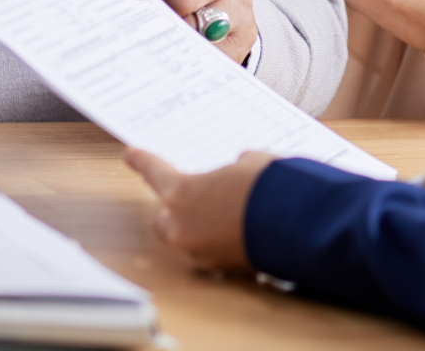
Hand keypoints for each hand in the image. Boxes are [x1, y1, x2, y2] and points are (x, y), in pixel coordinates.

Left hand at [123, 148, 273, 272]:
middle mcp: (181, 226)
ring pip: (189, 238)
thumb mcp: (249, 163)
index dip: (142, 161)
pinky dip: (223, 243)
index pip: (154, 172)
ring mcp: (199, 252)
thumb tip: (238, 173)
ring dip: (202, 227)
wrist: (295, 223)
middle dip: (177, 208)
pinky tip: (245, 231)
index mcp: (181, 192)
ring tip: (231, 213)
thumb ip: (232, 169)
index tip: (129, 155)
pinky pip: (212, 252)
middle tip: (198, 196)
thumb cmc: (267, 186)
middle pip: (165, 216)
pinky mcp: (220, 269)